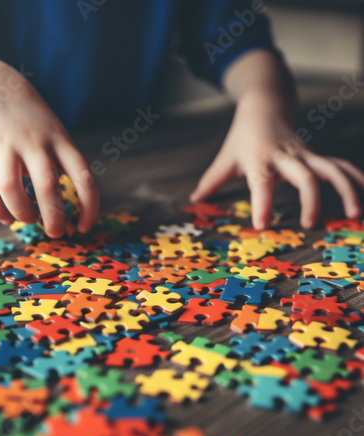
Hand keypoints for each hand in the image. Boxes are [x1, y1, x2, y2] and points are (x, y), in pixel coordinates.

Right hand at [0, 56, 98, 237]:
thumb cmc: (29, 118)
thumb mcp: (54, 131)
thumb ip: (61, 164)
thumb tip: (63, 210)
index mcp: (60, 139)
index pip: (83, 177)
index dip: (88, 207)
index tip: (84, 227)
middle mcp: (34, 141)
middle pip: (47, 187)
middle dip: (54, 218)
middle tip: (55, 232)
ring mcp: (5, 145)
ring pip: (12, 190)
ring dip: (22, 214)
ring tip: (27, 219)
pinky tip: (6, 217)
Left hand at [190, 90, 363, 228]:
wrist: (265, 105)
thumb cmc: (242, 137)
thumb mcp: (224, 159)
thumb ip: (211, 181)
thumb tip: (194, 199)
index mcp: (259, 160)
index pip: (261, 183)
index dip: (262, 203)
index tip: (262, 225)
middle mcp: (285, 157)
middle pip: (304, 176)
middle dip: (310, 200)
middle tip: (308, 225)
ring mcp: (304, 154)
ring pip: (331, 169)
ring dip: (345, 190)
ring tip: (353, 216)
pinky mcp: (316, 154)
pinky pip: (340, 165)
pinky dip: (355, 178)